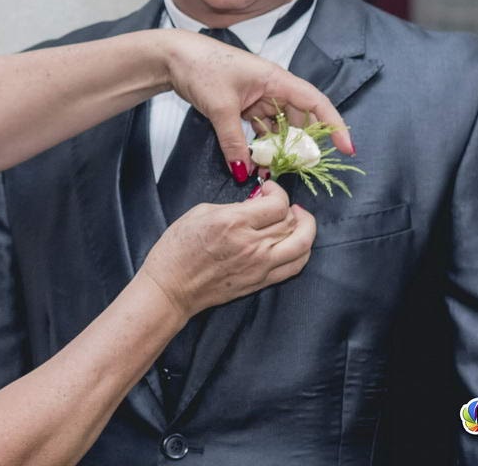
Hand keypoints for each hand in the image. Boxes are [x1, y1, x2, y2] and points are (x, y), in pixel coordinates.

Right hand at [139, 181, 314, 317]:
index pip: (277, 204)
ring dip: (306, 228)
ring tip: (299, 220)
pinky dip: (302, 251)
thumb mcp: (200, 212)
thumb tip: (255, 204)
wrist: (172, 286)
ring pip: (302, 245)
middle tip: (281, 204)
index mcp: (234, 222)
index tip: (268, 190)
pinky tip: (296, 242)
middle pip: (291, 222)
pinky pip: (295, 266)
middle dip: (290, 208)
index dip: (278, 192)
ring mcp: (259, 266)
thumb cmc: (178, 249)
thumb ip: (233, 206)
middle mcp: (252, 245)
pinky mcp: (261, 282)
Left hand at [161, 29, 352, 171]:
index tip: (347, 148)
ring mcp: (257, 96)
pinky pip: (259, 127)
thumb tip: (244, 171)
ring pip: (278, 126)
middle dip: (301, 145)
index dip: (334, 125)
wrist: (173, 56)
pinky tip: (256, 162)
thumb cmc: (201, 68)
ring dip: (277, 148)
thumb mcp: (220, 108)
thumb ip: (235, 142)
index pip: (316, 102)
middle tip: (300, 170)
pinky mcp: (242, 103)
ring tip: (273, 171)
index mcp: (276, 79)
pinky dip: (259, 144)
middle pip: (299, 119)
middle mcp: (271, 87)